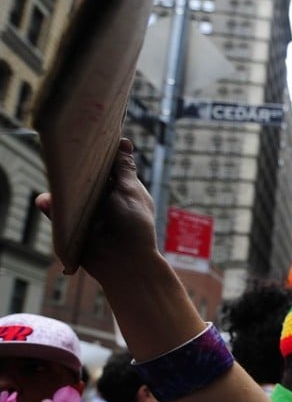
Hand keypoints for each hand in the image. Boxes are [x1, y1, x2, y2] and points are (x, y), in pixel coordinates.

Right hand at [36, 139, 160, 282]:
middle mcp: (104, 199)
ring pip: (69, 195)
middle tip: (64, 157)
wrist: (126, 261)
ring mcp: (87, 213)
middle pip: (84, 179)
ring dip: (62, 189)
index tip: (82, 139)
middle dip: (75, 170)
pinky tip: (46, 200)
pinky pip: (58, 213)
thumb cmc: (134, 225)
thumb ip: (123, 168)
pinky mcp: (73, 226)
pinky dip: (52, 207)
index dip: (95, 155)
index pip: (105, 166)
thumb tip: (124, 141)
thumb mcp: (129, 191)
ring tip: (55, 179)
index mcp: (121, 188)